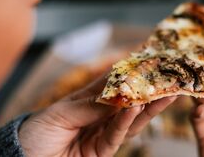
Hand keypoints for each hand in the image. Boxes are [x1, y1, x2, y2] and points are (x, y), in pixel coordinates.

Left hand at [19, 76, 175, 155]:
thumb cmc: (36, 133)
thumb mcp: (61, 113)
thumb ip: (91, 105)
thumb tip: (119, 93)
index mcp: (88, 101)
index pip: (113, 82)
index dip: (130, 70)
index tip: (147, 56)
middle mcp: (100, 116)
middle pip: (129, 100)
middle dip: (148, 89)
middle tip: (168, 75)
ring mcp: (102, 134)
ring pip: (131, 119)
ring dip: (148, 105)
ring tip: (164, 91)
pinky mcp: (102, 152)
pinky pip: (117, 135)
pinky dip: (127, 121)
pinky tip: (136, 107)